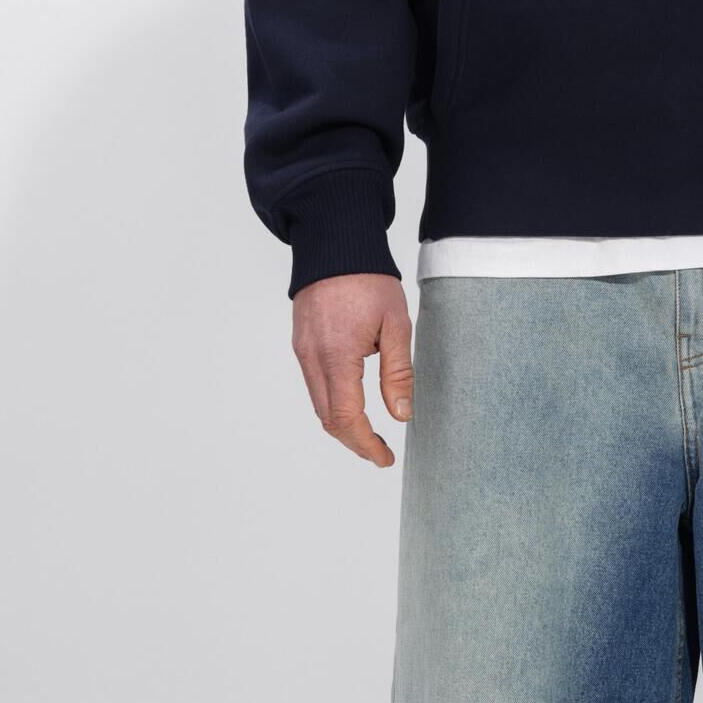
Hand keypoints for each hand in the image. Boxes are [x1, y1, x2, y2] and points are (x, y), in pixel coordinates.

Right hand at [292, 273, 412, 465]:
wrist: (334, 244)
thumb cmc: (368, 280)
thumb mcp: (396, 325)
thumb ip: (398, 373)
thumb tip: (401, 414)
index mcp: (337, 355)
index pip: (347, 418)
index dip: (366, 444)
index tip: (385, 457)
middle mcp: (312, 357)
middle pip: (328, 419)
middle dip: (354, 442)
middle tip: (380, 452)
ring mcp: (302, 351)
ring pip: (318, 405)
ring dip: (342, 425)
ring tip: (370, 434)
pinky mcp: (301, 344)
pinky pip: (314, 386)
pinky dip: (332, 404)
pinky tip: (353, 405)